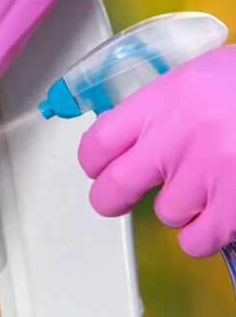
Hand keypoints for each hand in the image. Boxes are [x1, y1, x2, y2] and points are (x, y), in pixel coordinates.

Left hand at [79, 46, 235, 256]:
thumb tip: (131, 138)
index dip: (93, 163)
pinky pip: (196, 240)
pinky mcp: (234, 205)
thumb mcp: (203, 76)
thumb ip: (164, 107)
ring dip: (185, 206)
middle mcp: (177, 136)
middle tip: (118, 198)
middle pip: (113, 188)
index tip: (98, 168)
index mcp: (163, 99)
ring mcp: (206, 173)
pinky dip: (206, 233)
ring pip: (166, 214)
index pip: (97, 143)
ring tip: (213, 181)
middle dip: (112, 198)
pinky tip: (221, 212)